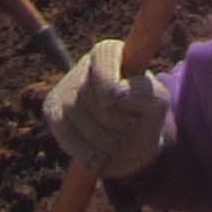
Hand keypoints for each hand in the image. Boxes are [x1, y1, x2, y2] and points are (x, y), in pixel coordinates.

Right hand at [44, 39, 170, 178]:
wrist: (131, 148)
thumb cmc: (145, 118)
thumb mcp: (157, 103)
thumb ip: (144, 91)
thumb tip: (116, 93)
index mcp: (113, 53)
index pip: (103, 55)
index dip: (106, 81)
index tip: (115, 99)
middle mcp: (87, 64)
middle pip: (89, 91)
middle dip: (112, 120)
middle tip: (129, 127)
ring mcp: (67, 86)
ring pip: (73, 110)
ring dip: (100, 137)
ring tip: (116, 143)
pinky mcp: (53, 108)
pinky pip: (61, 128)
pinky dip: (81, 149)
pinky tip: (97, 158)